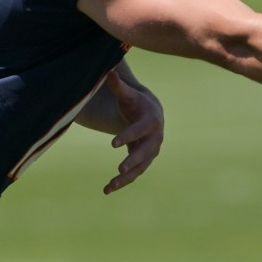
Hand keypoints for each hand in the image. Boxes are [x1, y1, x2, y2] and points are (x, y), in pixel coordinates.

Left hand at [102, 70, 164, 194]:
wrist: (150, 114)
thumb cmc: (136, 103)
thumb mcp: (128, 95)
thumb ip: (119, 86)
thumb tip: (109, 72)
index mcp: (152, 121)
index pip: (140, 130)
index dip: (128, 136)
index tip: (113, 143)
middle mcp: (154, 139)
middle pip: (144, 153)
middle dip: (132, 161)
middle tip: (120, 169)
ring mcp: (150, 153)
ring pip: (139, 168)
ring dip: (125, 178)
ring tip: (109, 186)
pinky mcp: (143, 162)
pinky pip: (134, 174)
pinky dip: (122, 182)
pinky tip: (107, 189)